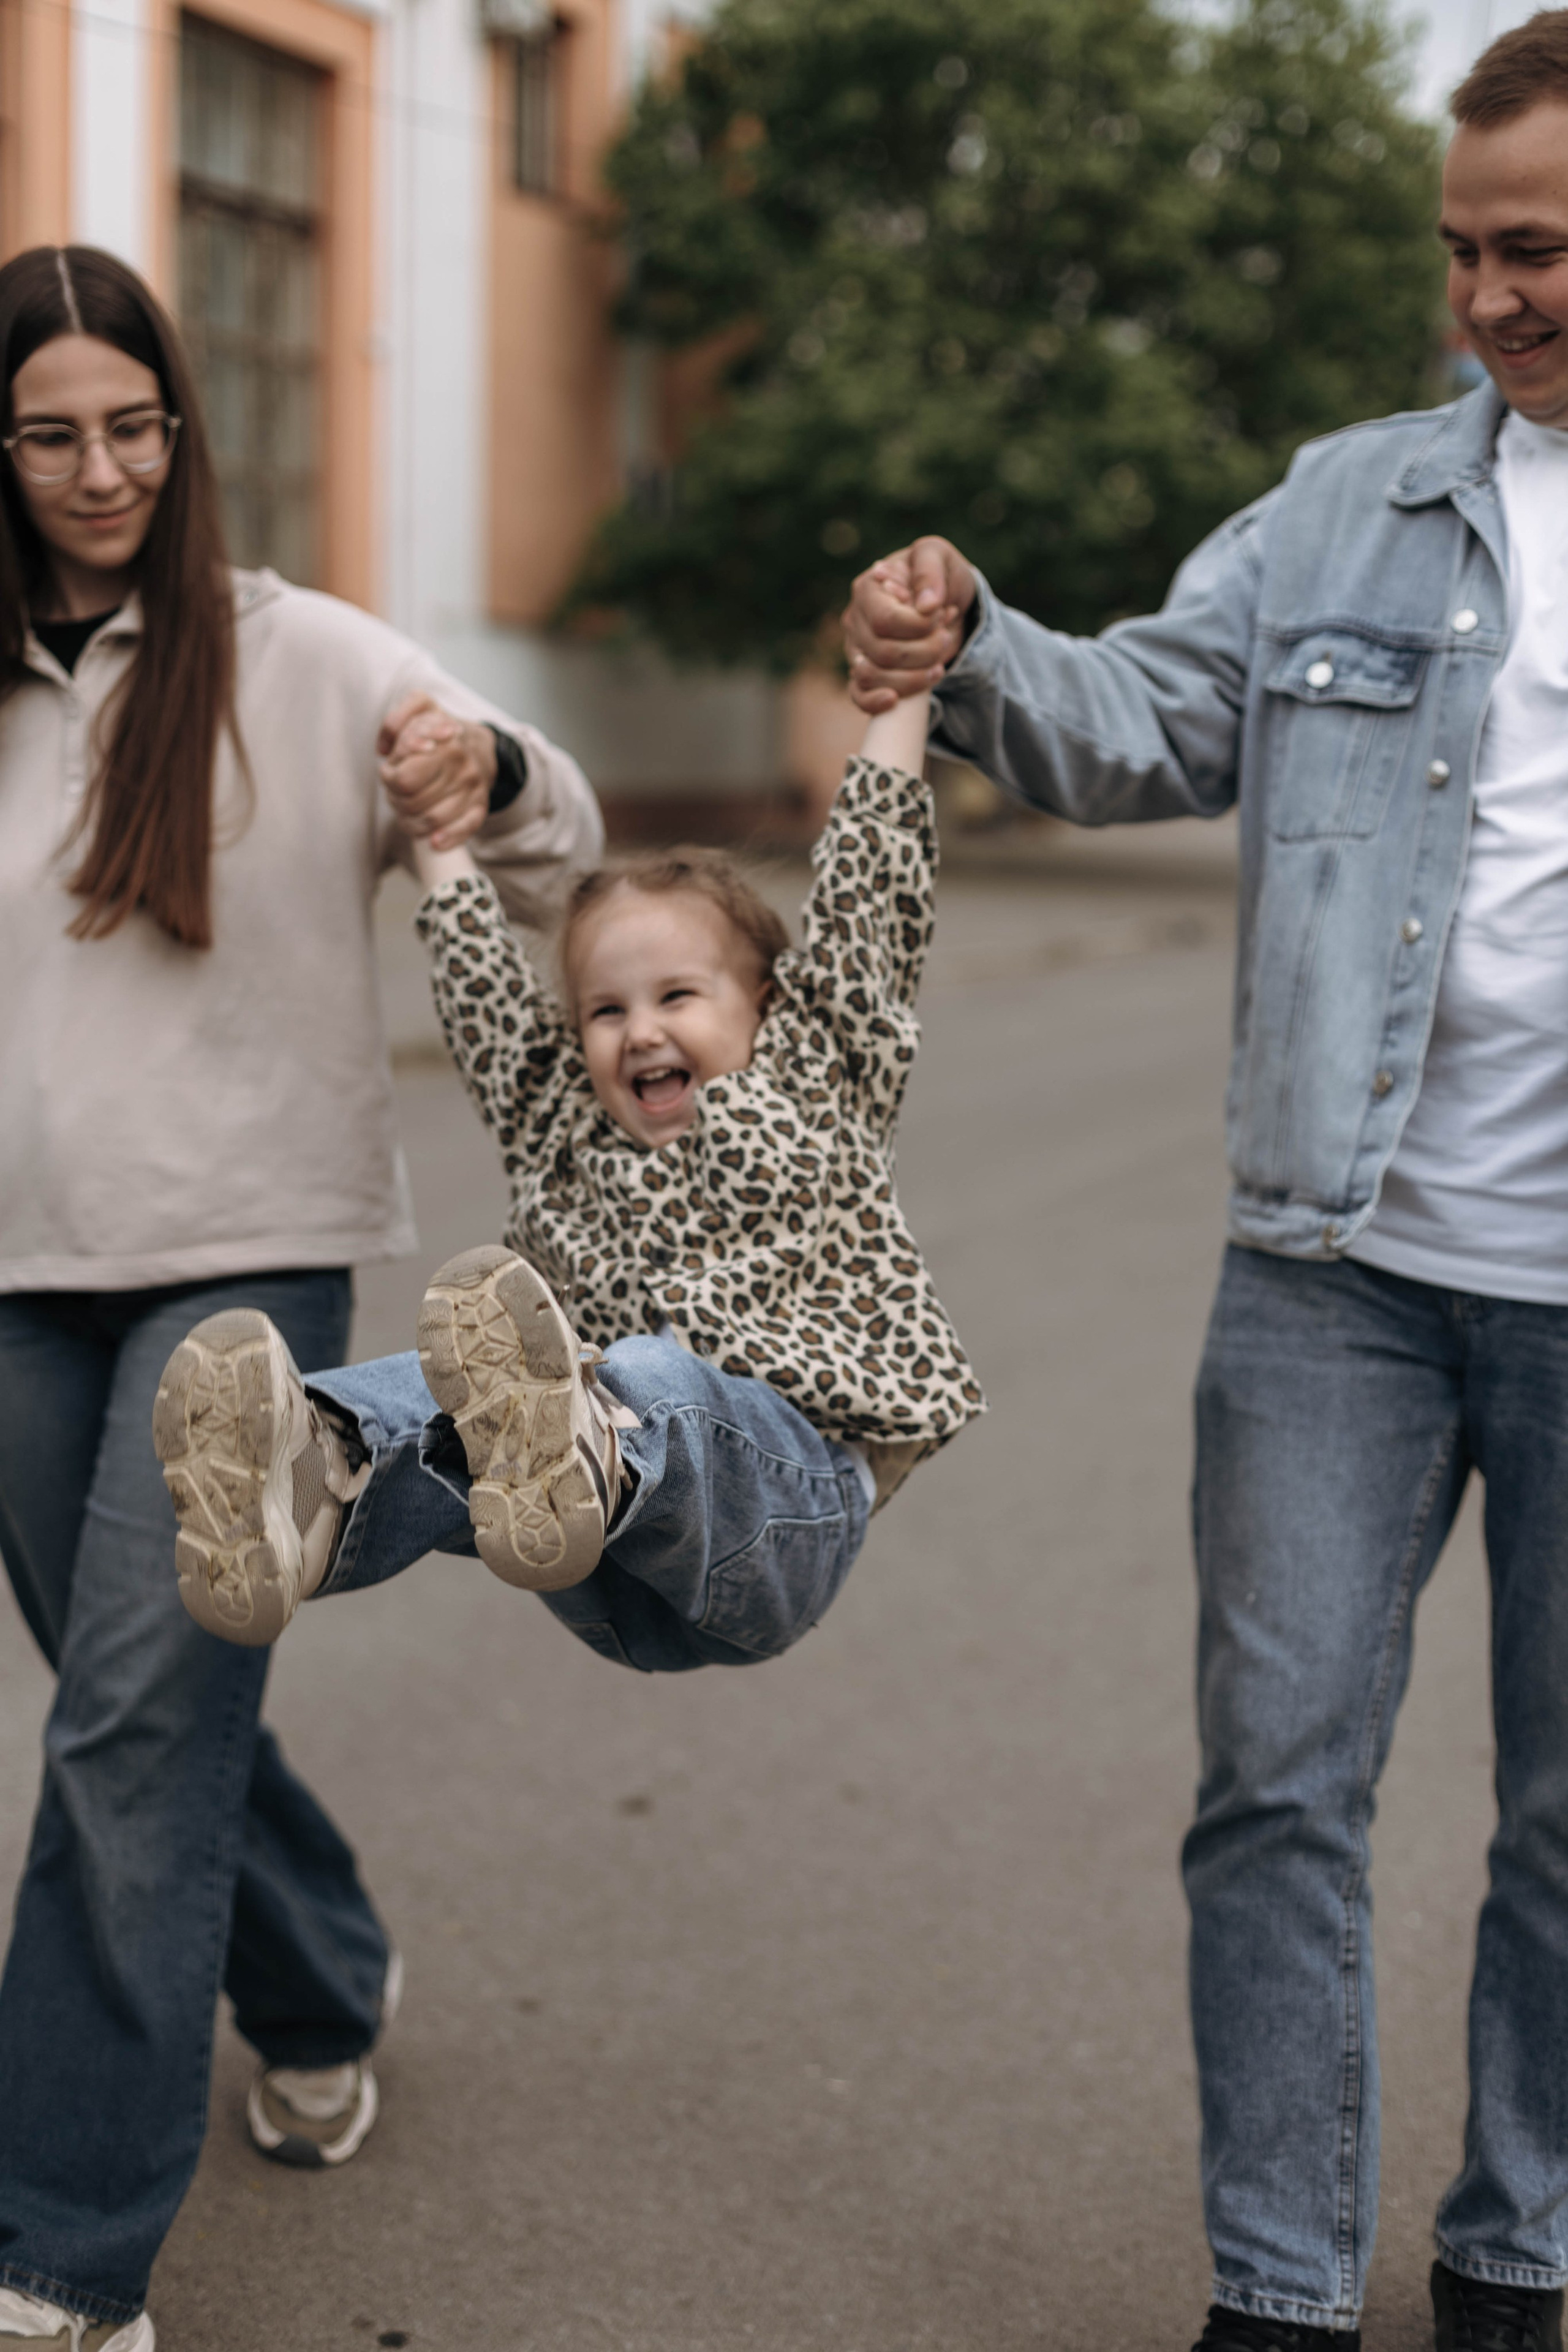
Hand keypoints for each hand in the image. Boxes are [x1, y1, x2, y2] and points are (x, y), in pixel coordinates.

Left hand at [376, 694, 497, 848]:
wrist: (479, 744)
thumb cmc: (439, 729)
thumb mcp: (418, 708)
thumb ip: (396, 719)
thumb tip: (384, 749)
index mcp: (445, 742)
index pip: (405, 779)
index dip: (389, 778)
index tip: (389, 771)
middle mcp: (462, 766)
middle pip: (414, 802)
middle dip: (397, 799)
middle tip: (396, 790)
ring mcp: (473, 788)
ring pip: (432, 820)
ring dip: (411, 820)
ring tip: (406, 808)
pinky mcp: (480, 807)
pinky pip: (465, 829)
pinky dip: (447, 839)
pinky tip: (433, 841)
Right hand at [841, 536, 977, 713]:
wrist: (945, 601)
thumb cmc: (938, 576)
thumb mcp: (939, 557)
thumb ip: (930, 572)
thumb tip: (926, 605)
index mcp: (867, 588)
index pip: (886, 620)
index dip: (918, 626)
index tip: (942, 615)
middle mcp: (855, 619)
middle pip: (882, 652)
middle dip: (923, 652)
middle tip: (946, 638)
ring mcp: (856, 648)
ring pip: (872, 676)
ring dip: (912, 678)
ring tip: (938, 665)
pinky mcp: (863, 672)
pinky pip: (858, 695)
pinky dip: (874, 702)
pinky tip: (894, 700)